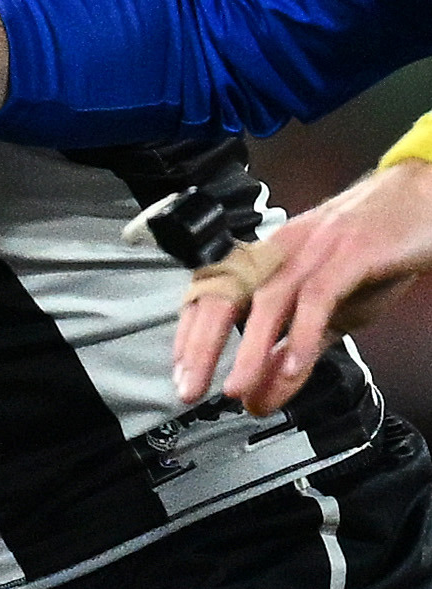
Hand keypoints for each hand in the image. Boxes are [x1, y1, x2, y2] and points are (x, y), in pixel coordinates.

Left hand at [174, 159, 431, 412]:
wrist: (423, 198)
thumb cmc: (376, 247)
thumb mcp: (332, 304)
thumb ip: (296, 345)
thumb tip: (263, 390)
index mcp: (268, 258)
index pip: (212, 295)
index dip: (189, 336)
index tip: (180, 375)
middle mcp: (281, 250)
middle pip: (225, 295)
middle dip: (200, 346)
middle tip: (190, 389)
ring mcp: (314, 250)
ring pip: (268, 302)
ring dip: (250, 352)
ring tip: (238, 390)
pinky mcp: (351, 253)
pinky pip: (318, 298)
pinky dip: (304, 335)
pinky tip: (294, 367)